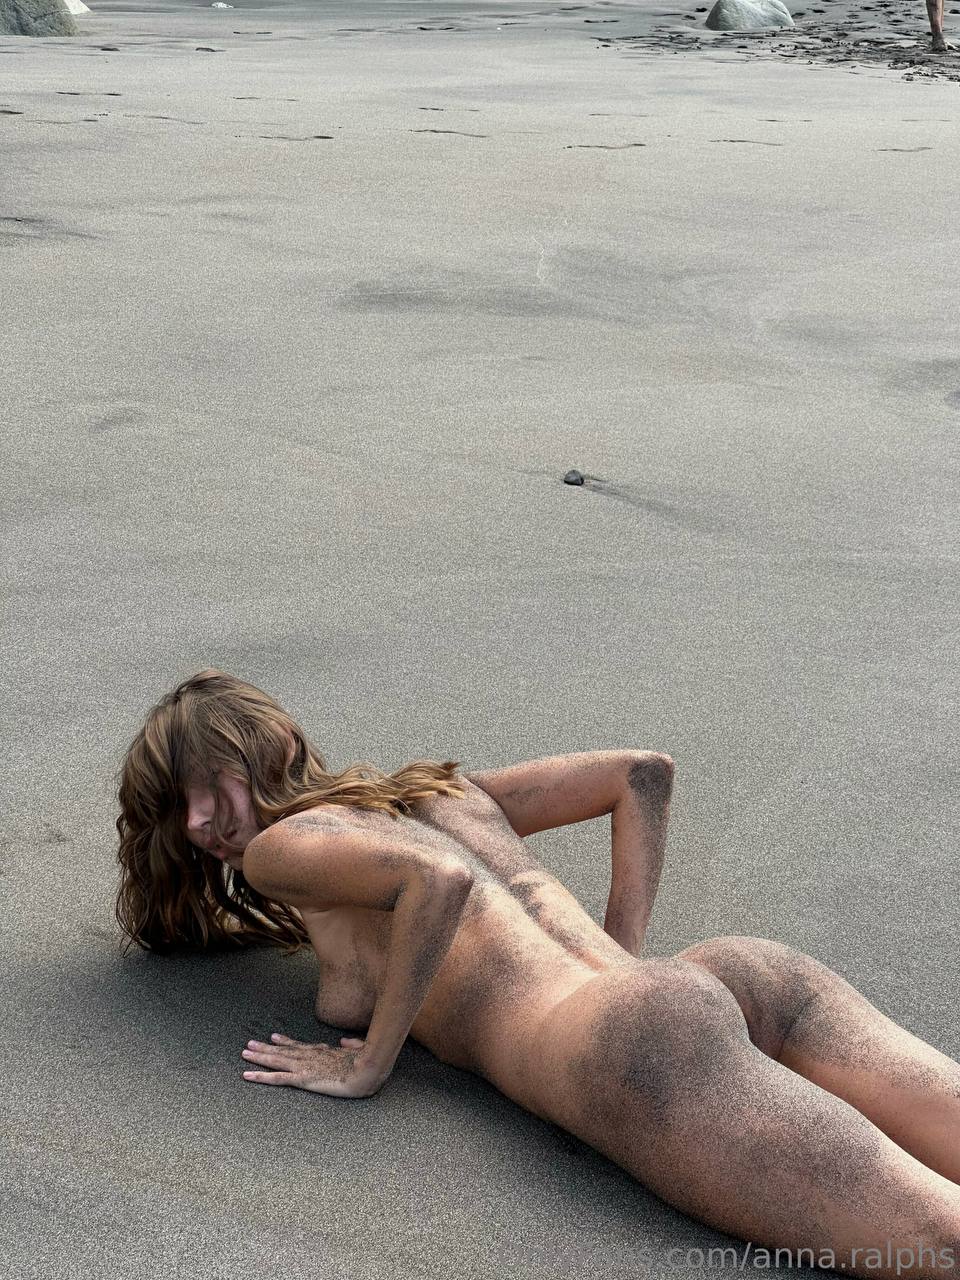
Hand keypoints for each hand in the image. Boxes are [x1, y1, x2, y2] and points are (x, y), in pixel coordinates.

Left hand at [241, 1032, 386, 1096]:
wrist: (368, 1069)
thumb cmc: (367, 1062)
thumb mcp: (359, 1050)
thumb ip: (351, 1044)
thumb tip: (345, 1040)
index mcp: (322, 1051)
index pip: (299, 1046)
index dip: (285, 1042)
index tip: (274, 1037)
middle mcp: (309, 1055)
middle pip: (283, 1051)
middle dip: (265, 1048)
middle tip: (250, 1044)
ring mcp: (304, 1066)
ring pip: (276, 1060)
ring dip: (259, 1057)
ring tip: (244, 1053)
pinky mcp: (302, 1078)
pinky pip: (276, 1078)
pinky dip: (260, 1076)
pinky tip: (247, 1075)